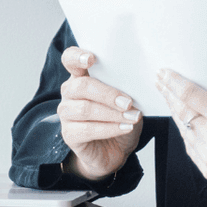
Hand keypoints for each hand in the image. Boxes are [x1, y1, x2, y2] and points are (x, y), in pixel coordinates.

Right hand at [57, 46, 143, 180]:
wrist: (116, 151)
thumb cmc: (120, 118)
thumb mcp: (128, 100)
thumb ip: (126, 89)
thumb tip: (139, 83)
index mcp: (81, 77)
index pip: (70, 60)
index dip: (77, 56)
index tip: (91, 59)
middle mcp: (70, 93)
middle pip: (81, 86)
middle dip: (108, 94)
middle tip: (128, 103)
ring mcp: (66, 114)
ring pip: (85, 109)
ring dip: (112, 113)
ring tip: (132, 117)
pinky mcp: (69, 134)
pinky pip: (87, 130)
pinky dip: (110, 128)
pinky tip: (125, 128)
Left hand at [153, 69, 206, 202]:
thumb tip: (204, 94)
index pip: (191, 96)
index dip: (174, 83)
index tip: (165, 74)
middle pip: (182, 112)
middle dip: (170, 96)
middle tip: (160, 83)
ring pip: (183, 131)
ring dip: (176, 115)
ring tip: (170, 101)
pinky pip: (191, 148)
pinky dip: (187, 135)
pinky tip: (184, 125)